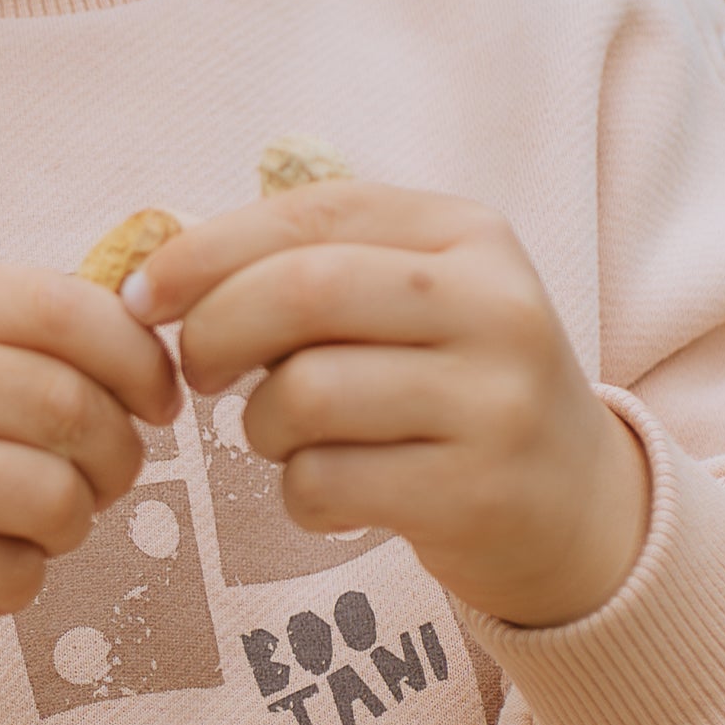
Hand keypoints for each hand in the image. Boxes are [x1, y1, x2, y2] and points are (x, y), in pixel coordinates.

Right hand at [0, 268, 178, 677]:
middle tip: (101, 481)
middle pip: (71, 403)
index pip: (61, 307)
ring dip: (70, 525)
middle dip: (118, 454)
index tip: (157, 397)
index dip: (136, 356)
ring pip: (53, 493)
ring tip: (30, 531)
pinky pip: (10, 570)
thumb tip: (132, 343)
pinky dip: (18, 584)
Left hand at [126, 186, 647, 629]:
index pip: (310, 216)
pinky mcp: (476, 492)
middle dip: (216, 333)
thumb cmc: (455, 390)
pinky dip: (299, 495)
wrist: (581, 508)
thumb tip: (160, 272)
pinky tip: (332, 494)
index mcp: (469, 234)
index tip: (143, 297)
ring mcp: (494, 401)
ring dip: (260, 429)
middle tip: (200, 374)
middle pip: (301, 292)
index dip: (205, 252)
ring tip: (289, 440)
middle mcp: (494, 305)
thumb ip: (312, 267)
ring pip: (303, 396)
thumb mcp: (415, 300)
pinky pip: (324, 483)